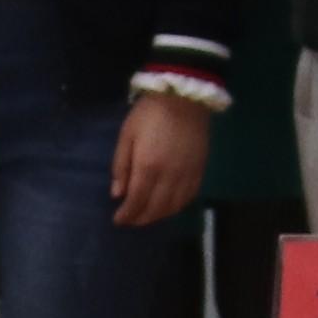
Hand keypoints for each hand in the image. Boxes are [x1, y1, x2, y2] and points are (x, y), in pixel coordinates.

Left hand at [110, 89, 212, 228]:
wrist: (184, 97)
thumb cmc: (150, 113)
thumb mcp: (127, 135)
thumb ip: (121, 166)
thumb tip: (118, 194)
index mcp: (148, 167)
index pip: (136, 202)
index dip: (126, 215)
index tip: (118, 219)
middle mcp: (169, 177)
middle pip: (155, 209)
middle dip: (140, 219)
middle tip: (130, 220)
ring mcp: (187, 175)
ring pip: (173, 207)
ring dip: (158, 216)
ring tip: (147, 215)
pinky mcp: (200, 170)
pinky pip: (189, 197)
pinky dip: (177, 207)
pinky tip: (168, 205)